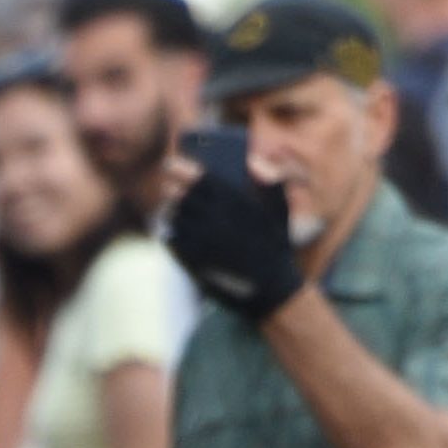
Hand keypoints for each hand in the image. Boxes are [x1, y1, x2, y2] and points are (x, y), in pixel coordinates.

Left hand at [162, 157, 302, 319]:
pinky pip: (171, 239)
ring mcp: (198, 242)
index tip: (170, 162)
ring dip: (169, 208)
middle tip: (167, 182)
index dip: (180, 168)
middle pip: (179, 197)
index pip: (198, 178)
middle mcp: (212, 221)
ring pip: (172, 218)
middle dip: (170, 187)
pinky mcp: (190, 261)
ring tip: (170, 204)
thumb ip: (269, 181)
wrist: (269, 289)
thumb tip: (251, 159)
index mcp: (233, 203)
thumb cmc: (276, 245)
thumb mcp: (280, 210)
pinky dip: (169, 230)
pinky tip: (173, 227)